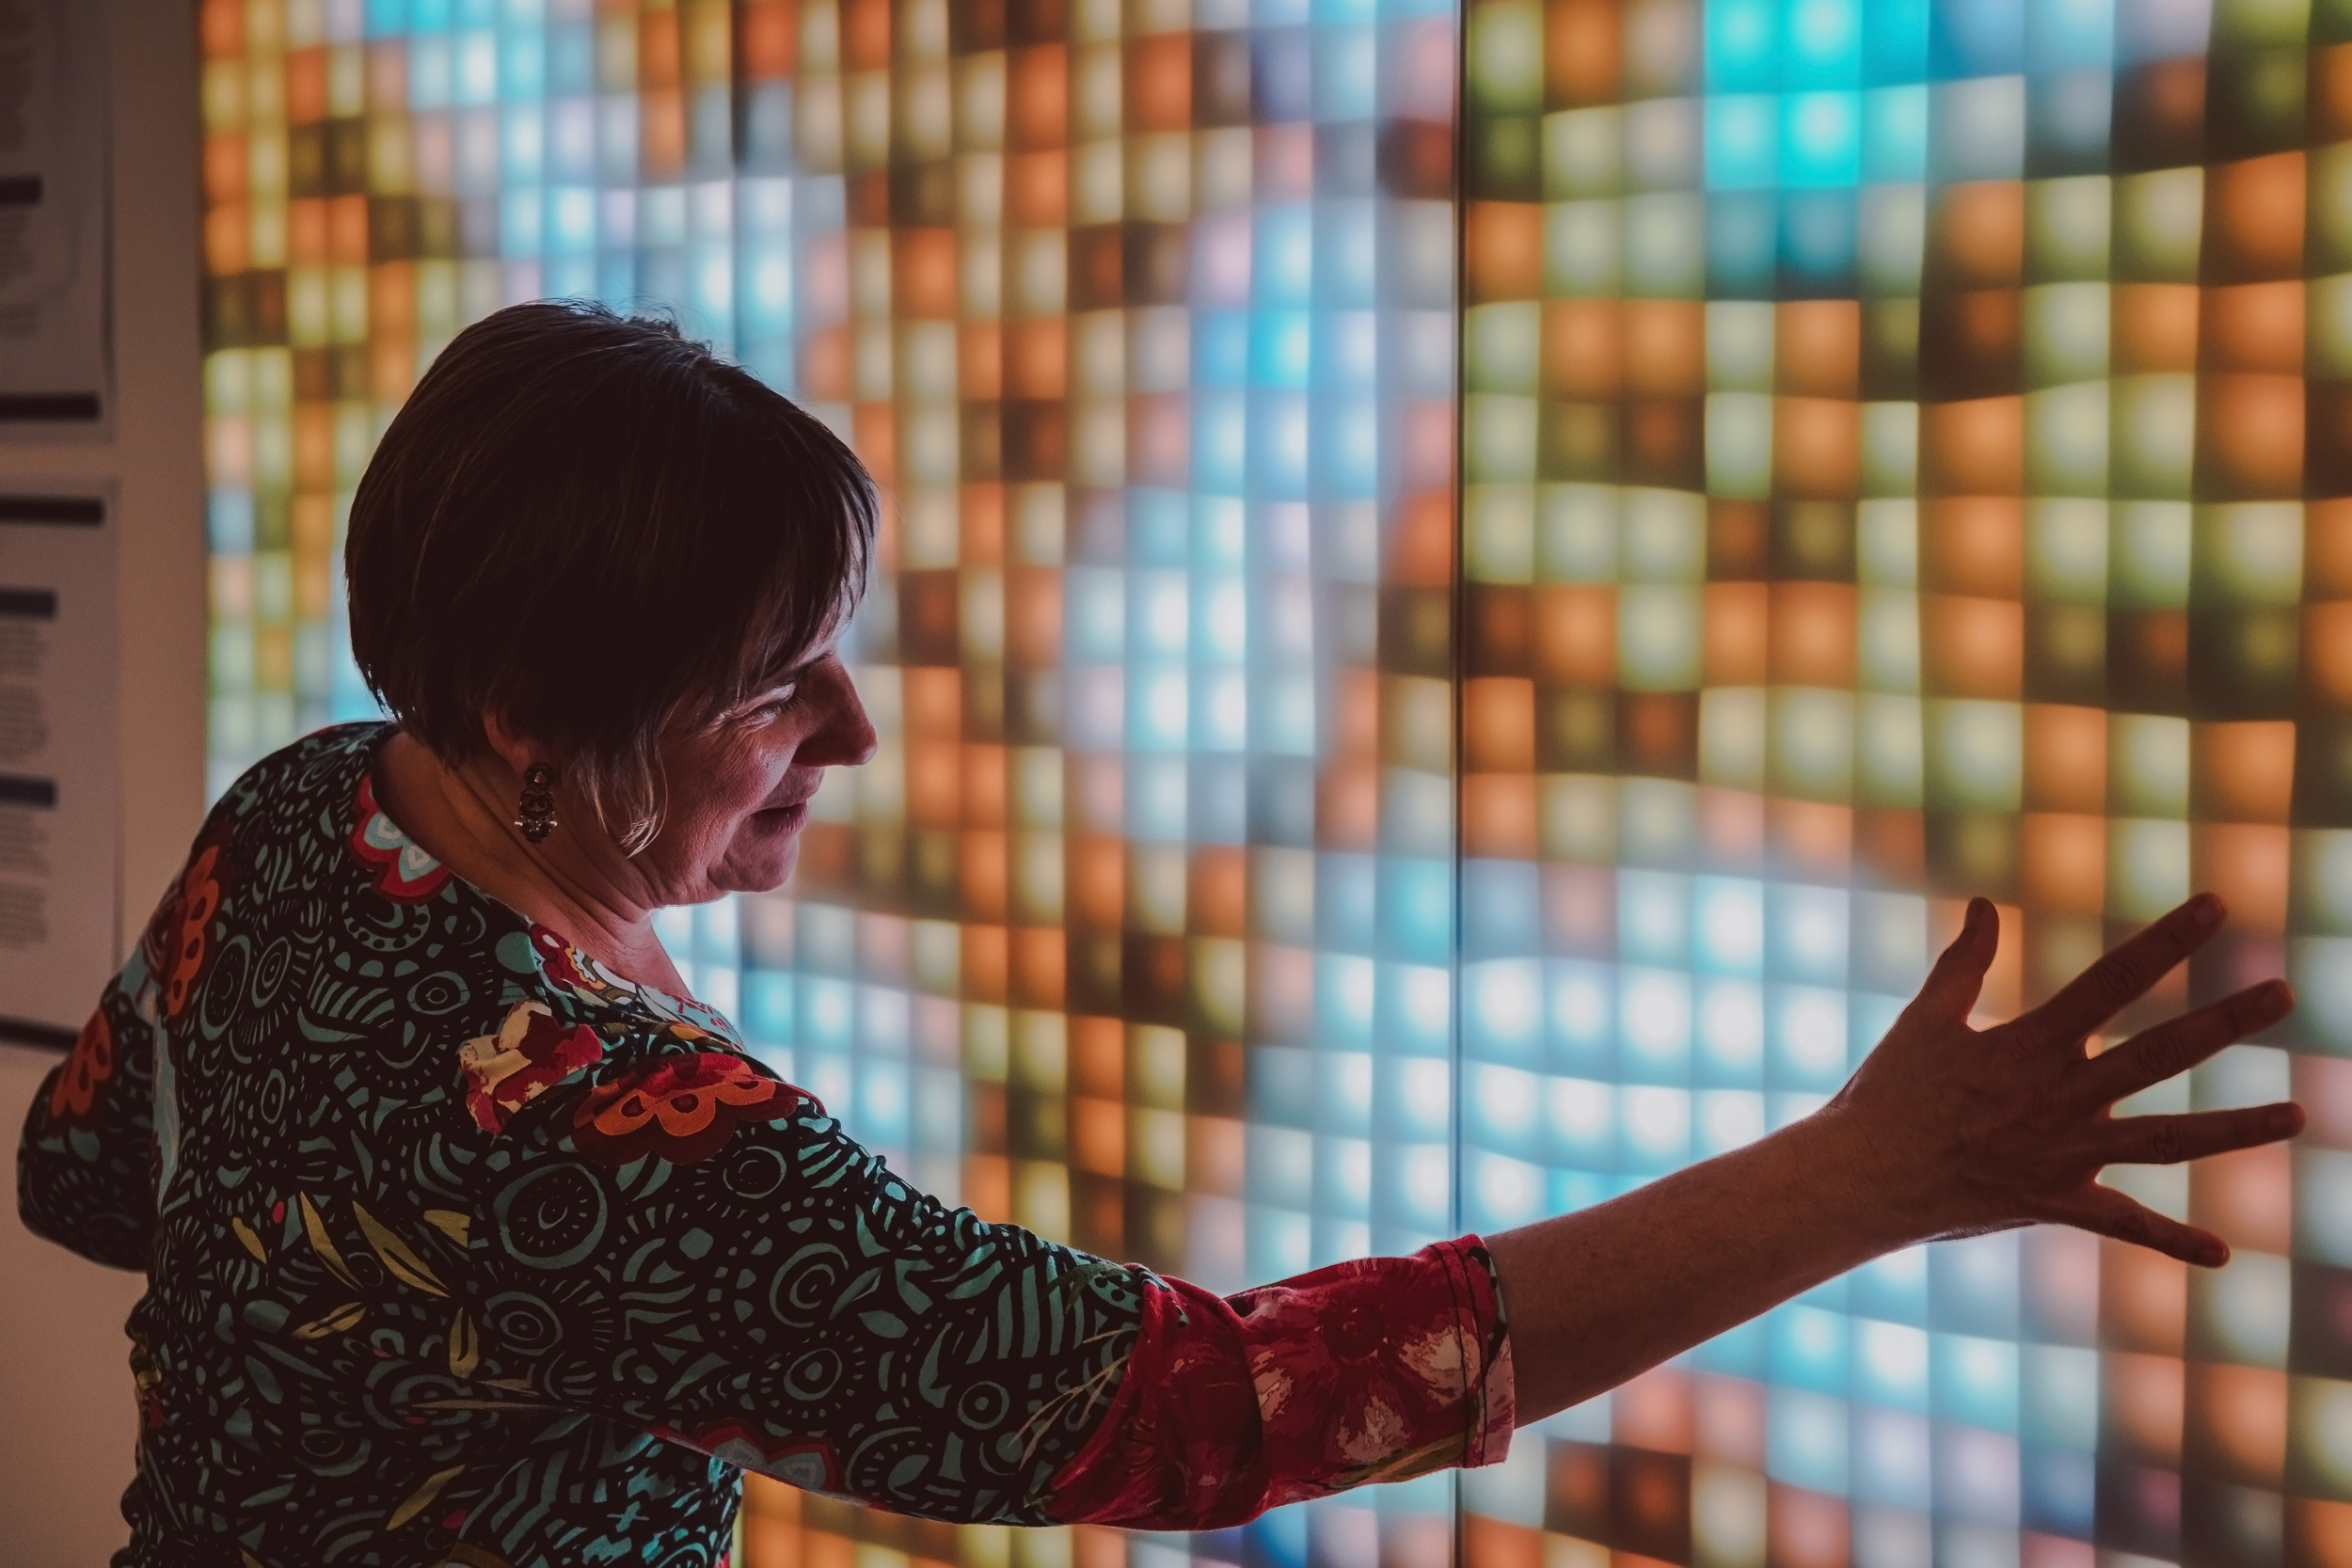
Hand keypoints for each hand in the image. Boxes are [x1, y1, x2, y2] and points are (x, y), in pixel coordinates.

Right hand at [1823, 893, 2301, 1266]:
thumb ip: (1963, 963)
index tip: (2217, 906)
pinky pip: (2124, 1223)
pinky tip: (2224, 1253)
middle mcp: (2061, 1095)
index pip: (2113, 979)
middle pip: (2161, 1053)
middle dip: (2227, 1021)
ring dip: (2236, 1130)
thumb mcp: (1925, 1019)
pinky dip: (2173, 1240)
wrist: (1862, 1175)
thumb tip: (1983, 905)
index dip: (2167, 940)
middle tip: (2286, 992)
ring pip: (2168, 1140)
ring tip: (2298, 1116)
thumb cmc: (1888, 1093)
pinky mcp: (2056, 1201)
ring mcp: (2065, 1152)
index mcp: (2031, 1043)